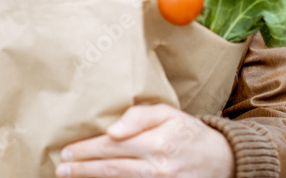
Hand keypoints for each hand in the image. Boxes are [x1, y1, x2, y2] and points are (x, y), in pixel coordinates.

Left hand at [56, 103, 233, 177]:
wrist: (223, 160)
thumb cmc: (189, 133)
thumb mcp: (168, 113)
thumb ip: (139, 116)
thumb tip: (111, 130)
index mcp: (158, 141)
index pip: (113, 146)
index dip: (88, 150)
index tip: (67, 151)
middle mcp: (159, 167)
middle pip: (112, 168)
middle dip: (83, 168)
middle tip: (61, 167)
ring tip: (70, 176)